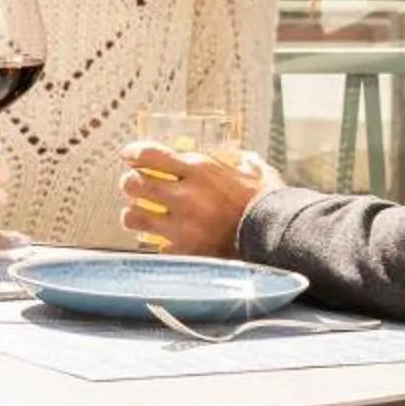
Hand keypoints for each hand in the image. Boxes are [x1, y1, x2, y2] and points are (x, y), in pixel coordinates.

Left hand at [120, 141, 281, 259]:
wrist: (276, 241)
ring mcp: (181, 226)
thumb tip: (245, 159)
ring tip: (140, 215)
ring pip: (134, 217)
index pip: (150, 154)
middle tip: (134, 186)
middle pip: (134, 183)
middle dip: (130, 183)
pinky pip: (154, 246)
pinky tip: (162, 240)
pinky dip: (155, 242)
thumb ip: (246, 164)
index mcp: (200, 169)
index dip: (133, 153)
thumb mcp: (258, 174)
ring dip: (133, 214)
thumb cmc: (268, 205)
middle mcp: (185, 196)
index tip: (129, 155)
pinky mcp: (183, 252)